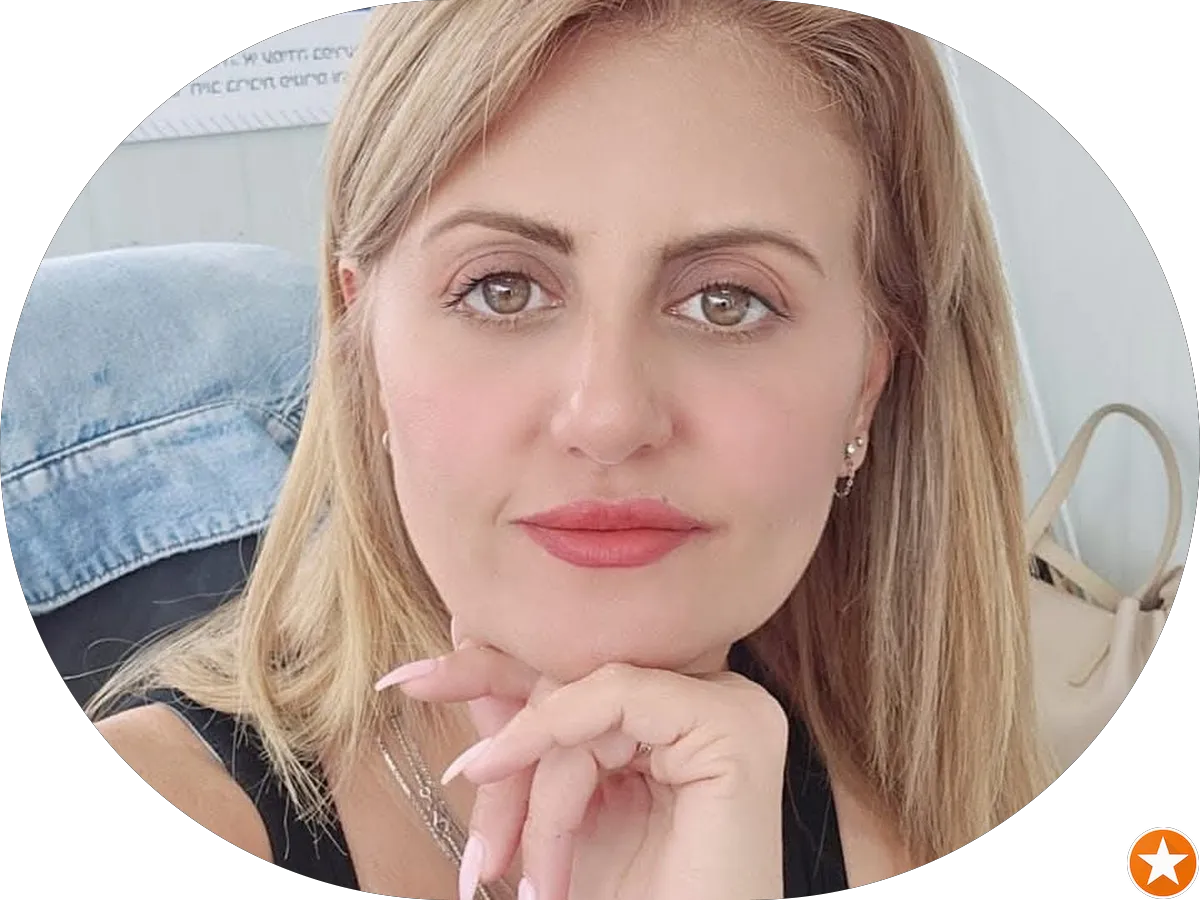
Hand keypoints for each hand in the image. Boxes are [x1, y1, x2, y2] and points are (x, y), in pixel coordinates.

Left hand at [378, 627, 788, 899]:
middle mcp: (718, 701)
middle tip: (428, 719)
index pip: (581, 673)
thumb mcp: (558, 811)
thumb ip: (531, 737)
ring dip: (530, 783)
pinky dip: (554, 741)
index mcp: (686, 717)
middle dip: (497, 716)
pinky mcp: (734, 727)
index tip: (414, 673)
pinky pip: (615, 698)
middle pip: (582, 676)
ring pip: (588, 695)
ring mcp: (734, 709)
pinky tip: (515, 790)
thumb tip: (472, 658)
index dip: (499, 668)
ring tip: (499, 865)